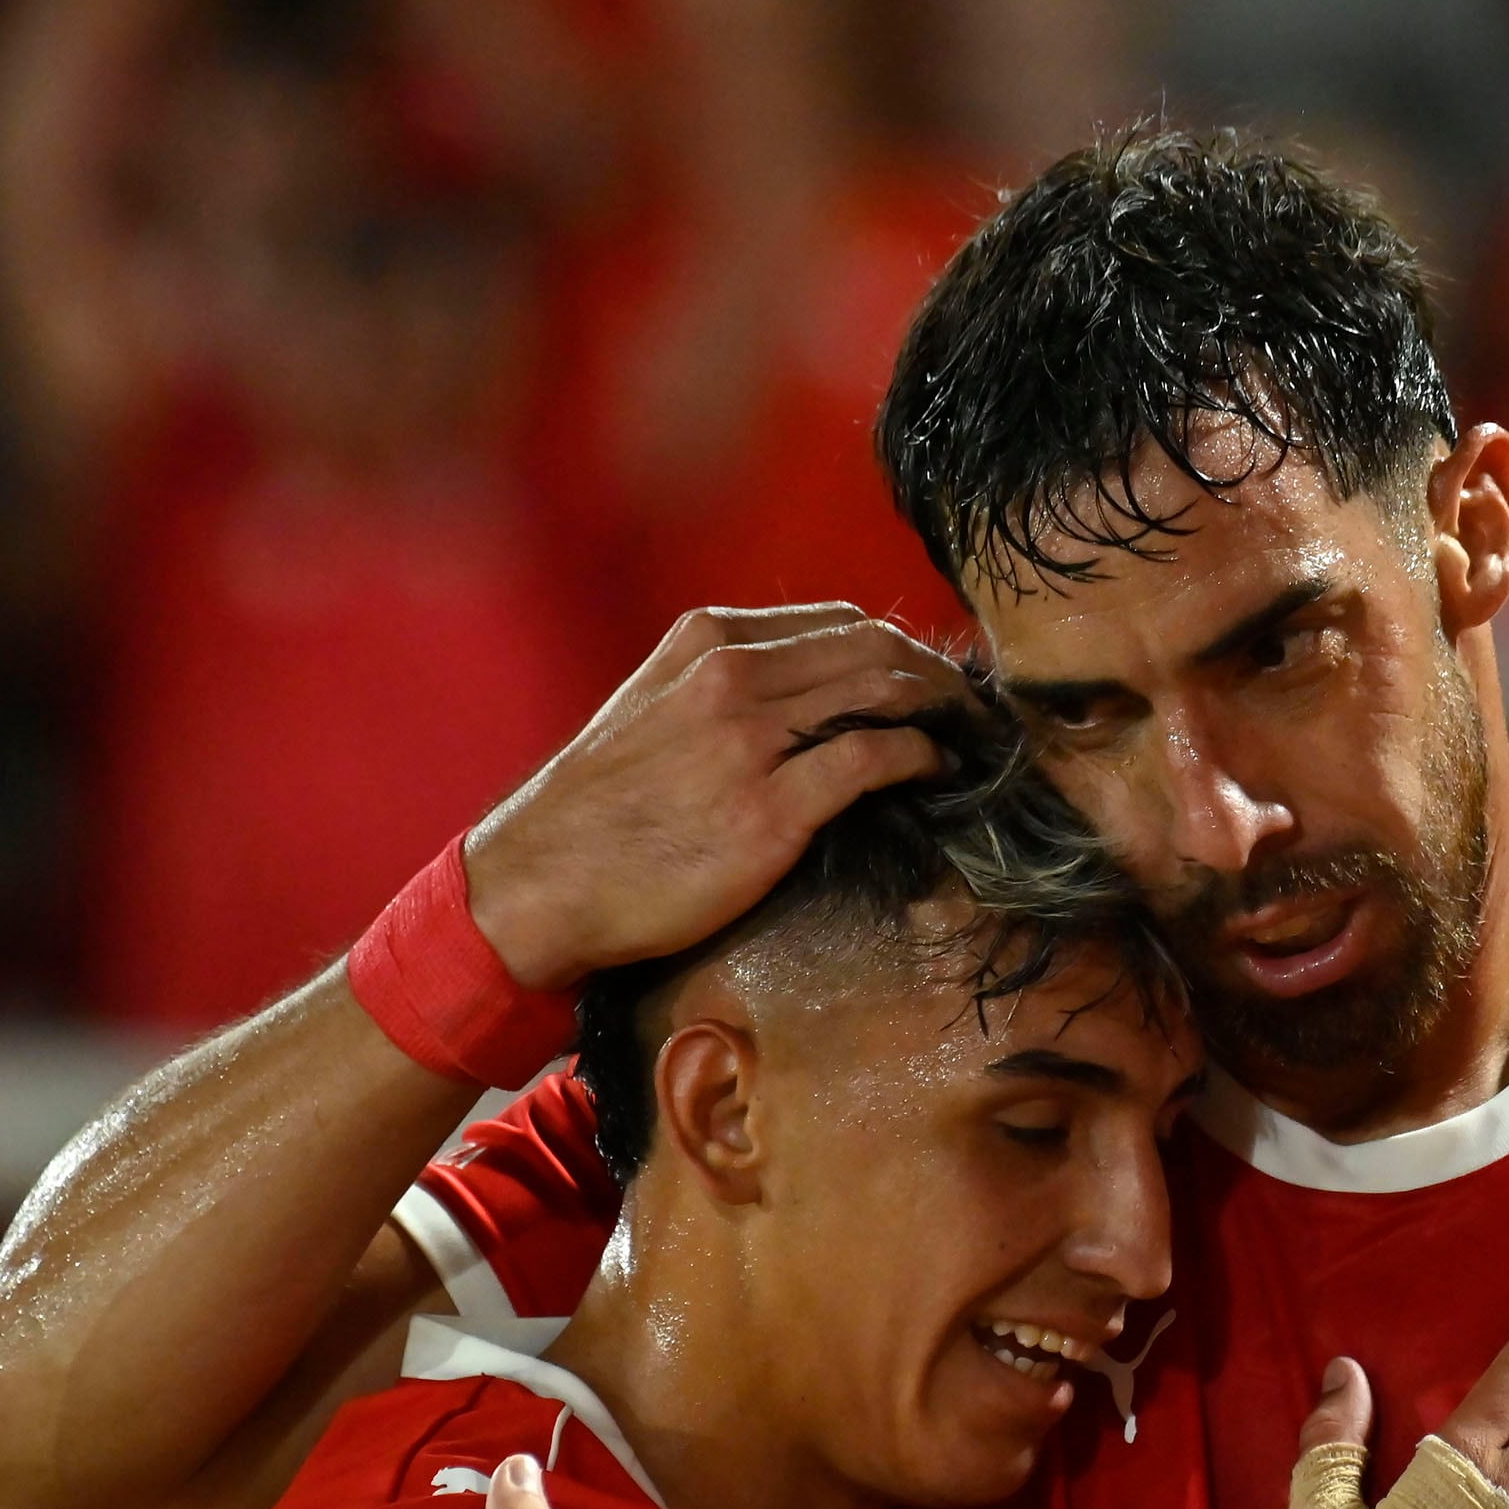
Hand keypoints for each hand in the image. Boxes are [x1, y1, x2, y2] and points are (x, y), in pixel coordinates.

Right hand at [464, 605, 972, 988]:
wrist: (537, 885)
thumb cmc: (598, 814)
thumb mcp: (652, 711)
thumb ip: (723, 689)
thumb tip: (805, 697)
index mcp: (705, 641)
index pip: (837, 622)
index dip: (899, 650)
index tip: (930, 682)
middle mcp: (730, 675)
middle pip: (874, 647)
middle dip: (935, 674)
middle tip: (970, 709)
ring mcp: (751, 740)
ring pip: (884, 690)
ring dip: (942, 710)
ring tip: (968, 736)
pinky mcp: (769, 809)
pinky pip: (875, 760)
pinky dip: (922, 758)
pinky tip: (937, 771)